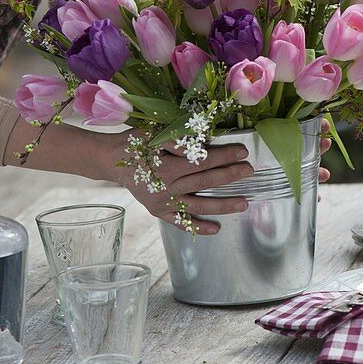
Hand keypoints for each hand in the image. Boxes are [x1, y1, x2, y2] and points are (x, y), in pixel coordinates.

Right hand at [120, 118, 331, 233]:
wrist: (113, 160)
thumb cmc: (135, 143)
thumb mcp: (153, 135)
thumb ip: (176, 142)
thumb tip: (201, 148)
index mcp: (165, 167)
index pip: (201, 162)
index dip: (224, 156)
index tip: (242, 152)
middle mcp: (166, 188)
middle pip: (204, 182)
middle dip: (229, 176)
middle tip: (250, 171)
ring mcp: (163, 203)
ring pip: (198, 205)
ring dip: (222, 205)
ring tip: (244, 204)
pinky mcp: (159, 212)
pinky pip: (180, 222)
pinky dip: (197, 227)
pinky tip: (216, 229)